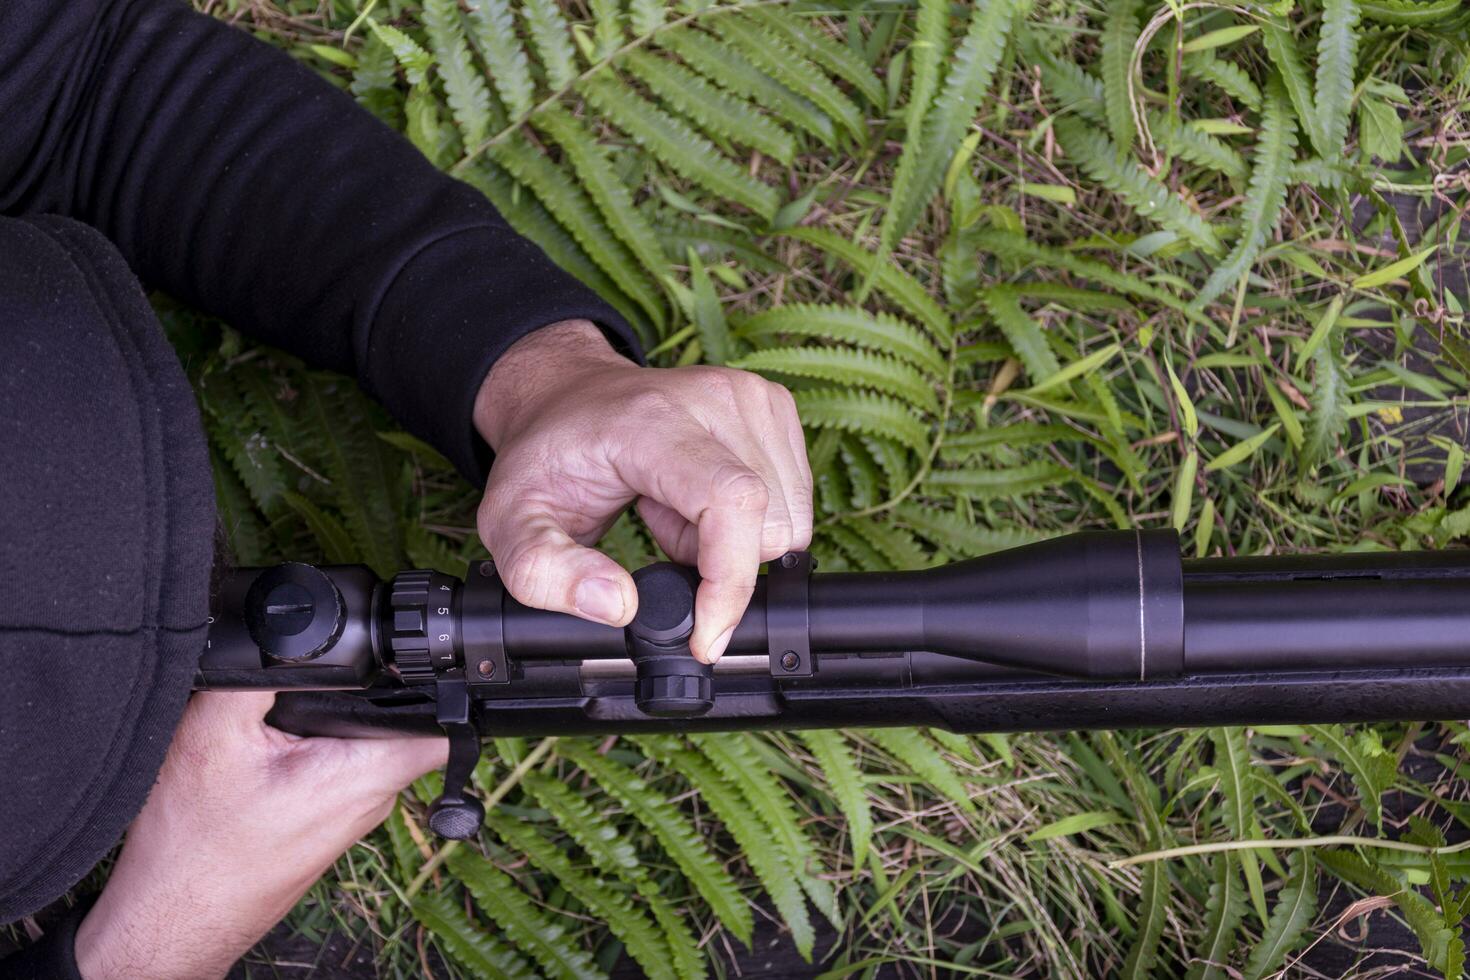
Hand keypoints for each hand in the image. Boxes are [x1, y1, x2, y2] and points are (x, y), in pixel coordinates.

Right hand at [74, 693, 446, 979]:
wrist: (167, 917)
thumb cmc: (192, 847)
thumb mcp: (212, 736)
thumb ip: (256, 675)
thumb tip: (282, 627)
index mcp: (364, 773)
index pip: (444, 723)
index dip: (438, 680)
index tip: (409, 657)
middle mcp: (371, 796)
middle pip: (402, 721)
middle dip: (370, 690)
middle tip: (313, 687)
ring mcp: (350, 812)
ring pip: (366, 742)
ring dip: (333, 721)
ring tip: (283, 724)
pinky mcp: (325, 819)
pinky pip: (337, 766)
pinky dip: (310, 748)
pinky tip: (272, 752)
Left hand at [475, 319, 812, 662]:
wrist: (566, 398)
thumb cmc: (547, 457)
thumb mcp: (511, 525)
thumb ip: (545, 574)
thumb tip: (618, 605)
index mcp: (652, 422)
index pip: (732, 502)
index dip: (731, 582)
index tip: (705, 635)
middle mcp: (715, 399)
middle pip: (769, 524)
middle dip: (720, 563)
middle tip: (660, 535)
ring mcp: (751, 398)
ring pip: (789, 518)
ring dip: (737, 541)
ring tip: (674, 513)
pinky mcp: (773, 406)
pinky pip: (794, 497)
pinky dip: (752, 518)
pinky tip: (697, 496)